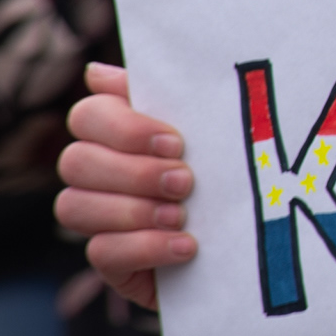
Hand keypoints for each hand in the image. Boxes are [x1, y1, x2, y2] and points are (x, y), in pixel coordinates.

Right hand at [58, 64, 335, 335]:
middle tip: (186, 181)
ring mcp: (101, 219)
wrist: (262, 241)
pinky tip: (187, 246)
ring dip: (133, 210)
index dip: (123, 128)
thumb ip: (170, 97)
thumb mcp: (215, 132)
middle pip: (74, 161)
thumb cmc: (235, 170)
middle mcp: (100, 173)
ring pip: (74, 206)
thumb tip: (97, 73)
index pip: (88, 116)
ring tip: (182, 215)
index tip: (177, 142)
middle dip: (133, 171)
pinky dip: (145, 247)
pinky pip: (100, 253)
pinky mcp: (113, 263)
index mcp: (121, 132)